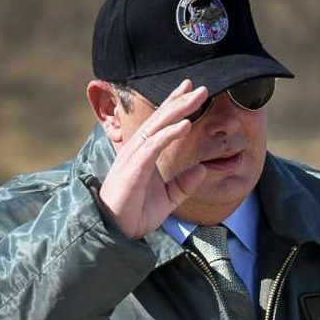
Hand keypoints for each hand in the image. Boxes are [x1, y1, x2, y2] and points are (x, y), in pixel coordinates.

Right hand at [98, 80, 209, 238]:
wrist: (117, 233)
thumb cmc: (136, 215)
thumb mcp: (168, 199)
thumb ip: (184, 184)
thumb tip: (202, 169)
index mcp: (144, 154)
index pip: (160, 124)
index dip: (174, 105)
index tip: (190, 91)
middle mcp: (136, 151)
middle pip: (159, 118)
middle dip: (179, 101)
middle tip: (199, 86)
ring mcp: (133, 158)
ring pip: (156, 127)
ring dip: (177, 110)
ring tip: (196, 98)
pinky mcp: (133, 169)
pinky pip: (153, 146)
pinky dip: (169, 134)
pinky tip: (185, 125)